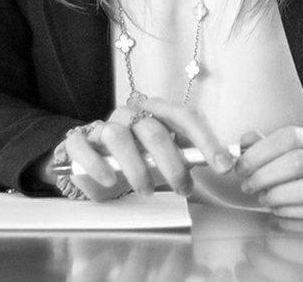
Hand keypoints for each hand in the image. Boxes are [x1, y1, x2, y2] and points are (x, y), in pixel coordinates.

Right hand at [60, 98, 234, 199]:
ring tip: (147, 191)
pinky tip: (110, 181)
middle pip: (154, 132)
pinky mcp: (79, 141)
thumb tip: (223, 162)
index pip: (185, 116)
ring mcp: (103, 126)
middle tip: (184, 189)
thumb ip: (188, 155)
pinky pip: (85, 148)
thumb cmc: (137, 159)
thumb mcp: (165, 157)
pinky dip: (98, 165)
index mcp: (156, 111)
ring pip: (119, 138)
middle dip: (173, 164)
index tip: (223, 165)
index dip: (206, 140)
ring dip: (137, 169)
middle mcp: (129, 114)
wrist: (94, 165)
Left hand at [230, 126, 302, 222]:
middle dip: (265, 175)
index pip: (291, 136)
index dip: (261, 151)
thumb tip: (244, 142)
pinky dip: (290, 217)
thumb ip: (266, 150)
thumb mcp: (289, 162)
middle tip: (248, 187)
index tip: (241, 167)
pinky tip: (276, 217)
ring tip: (264, 201)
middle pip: (299, 161)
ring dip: (280, 196)